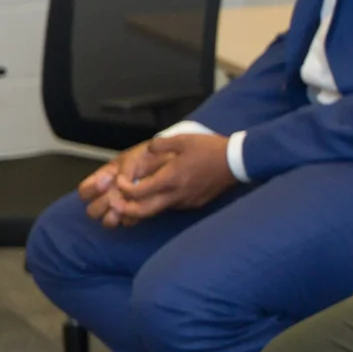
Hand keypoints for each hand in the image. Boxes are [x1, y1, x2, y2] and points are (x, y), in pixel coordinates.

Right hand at [78, 142, 154, 225]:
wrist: (170, 164)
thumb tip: (112, 184)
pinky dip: (131, 218)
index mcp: (105, 178)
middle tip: (116, 198)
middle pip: (92, 211)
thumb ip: (123, 170)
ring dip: (113, 216)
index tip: (104, 185)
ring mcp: (122, 205)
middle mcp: (110, 193)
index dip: (91, 190)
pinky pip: (128, 222)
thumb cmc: (150, 157)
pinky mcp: (137, 213)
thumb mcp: (135, 157)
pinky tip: (138, 209)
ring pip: (107, 221)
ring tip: (125, 206)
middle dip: (102, 206)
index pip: (85, 191)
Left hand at [110, 133, 237, 223]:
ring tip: (134, 199)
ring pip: (157, 211)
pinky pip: (172, 207)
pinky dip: (161, 203)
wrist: (236, 161)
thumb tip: (147, 150)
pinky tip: (161, 194)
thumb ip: (160, 145)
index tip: (120, 182)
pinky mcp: (194, 204)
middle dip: (125, 209)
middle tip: (116, 202)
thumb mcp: (182, 140)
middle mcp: (176, 194)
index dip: (124, 189)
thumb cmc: (210, 149)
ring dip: (142, 207)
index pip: (138, 192)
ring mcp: (185, 202)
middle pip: (143, 211)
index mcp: (170, 178)